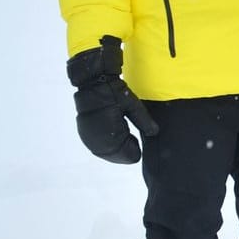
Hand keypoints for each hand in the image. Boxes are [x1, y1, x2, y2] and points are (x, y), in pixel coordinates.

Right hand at [65, 36, 157, 163]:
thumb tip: (154, 133)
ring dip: (115, 149)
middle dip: (125, 151)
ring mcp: (89, 138)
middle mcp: (98, 141)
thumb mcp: (132, 105)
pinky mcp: (84, 133)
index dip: (134, 152)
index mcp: (111, 136)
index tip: (139, 147)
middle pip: (115, 156)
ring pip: (105, 153)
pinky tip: (114, 138)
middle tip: (134, 143)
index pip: (127, 155)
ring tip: (125, 140)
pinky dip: (106, 145)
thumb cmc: (113, 93)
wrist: (92, 82)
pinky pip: (97, 146)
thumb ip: (144, 122)